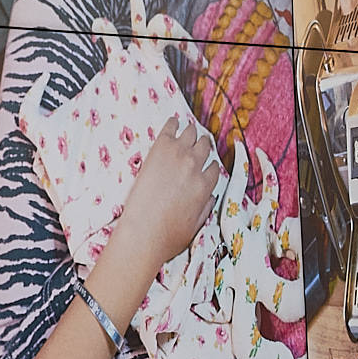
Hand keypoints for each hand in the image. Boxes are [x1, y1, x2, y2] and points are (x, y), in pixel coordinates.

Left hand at [109, 117, 219, 270]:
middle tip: (195, 146)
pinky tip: (172, 122)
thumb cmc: (167, 236)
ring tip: (185, 133)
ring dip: (190, 133)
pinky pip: (171, 127)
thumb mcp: (196, 226)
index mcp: (206, 187)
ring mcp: (178, 156)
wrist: (143, 232)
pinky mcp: (160, 149)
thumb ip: (205, 208)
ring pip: (192, 133)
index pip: (214, 168)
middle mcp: (195, 168)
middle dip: (202, 146)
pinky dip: (173, 123)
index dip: (208, 167)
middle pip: (205, 147)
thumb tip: (210, 198)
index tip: (202, 166)